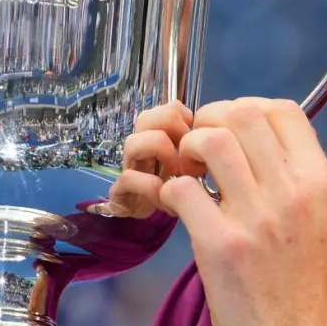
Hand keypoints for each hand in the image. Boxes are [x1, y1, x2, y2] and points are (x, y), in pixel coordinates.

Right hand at [97, 100, 196, 217]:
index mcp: (163, 135)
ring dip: (159, 155)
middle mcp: (144, 146)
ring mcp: (131, 167)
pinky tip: (163, 195)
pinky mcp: (120, 191)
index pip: (169, 108)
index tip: (197, 137)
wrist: (155, 217)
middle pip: (147, 117)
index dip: (185, 117)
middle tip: (187, 152)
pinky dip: (148, 185)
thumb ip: (198, 144)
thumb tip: (207, 130)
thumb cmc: (178, 189)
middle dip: (171, 130)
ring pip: (133, 142)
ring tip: (178, 173)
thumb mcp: (197, 164)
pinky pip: (128, 177)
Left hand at [157, 98, 326, 325]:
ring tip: (188, 176)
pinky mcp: (221, 246)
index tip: (230, 132)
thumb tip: (254, 145)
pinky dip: (170, 192)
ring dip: (188, 151)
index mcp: (320, 184)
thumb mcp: (319, 224)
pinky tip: (178, 210)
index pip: (283, 110)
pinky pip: (182, 190)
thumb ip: (293, 181)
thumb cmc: (301, 293)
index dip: (246, 109)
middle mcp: (293, 193)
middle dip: (210, 122)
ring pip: (211, 141)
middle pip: (242, 114)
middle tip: (199, 153)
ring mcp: (258, 218)